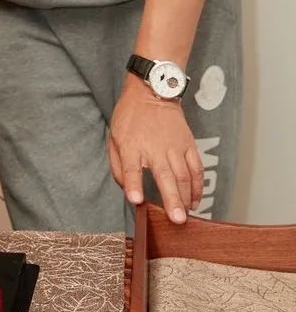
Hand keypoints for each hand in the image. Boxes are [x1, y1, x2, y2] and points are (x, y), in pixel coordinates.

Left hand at [108, 74, 203, 223]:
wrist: (152, 91)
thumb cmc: (130, 118)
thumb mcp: (114, 138)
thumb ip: (119, 167)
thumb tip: (128, 191)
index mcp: (131, 145)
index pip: (131, 168)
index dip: (133, 184)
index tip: (136, 200)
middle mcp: (154, 147)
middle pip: (165, 176)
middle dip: (171, 199)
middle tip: (177, 220)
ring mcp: (174, 146)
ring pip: (184, 175)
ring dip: (186, 198)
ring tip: (186, 216)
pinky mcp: (189, 144)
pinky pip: (197, 168)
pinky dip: (198, 186)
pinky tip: (195, 201)